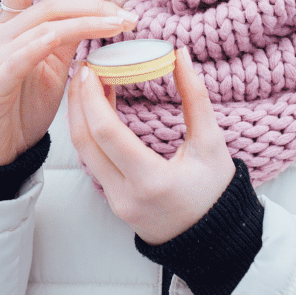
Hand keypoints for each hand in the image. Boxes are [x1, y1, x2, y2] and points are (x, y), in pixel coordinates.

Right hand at [0, 0, 138, 166]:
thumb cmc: (20, 109)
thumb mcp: (51, 67)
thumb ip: (66, 33)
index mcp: (11, 28)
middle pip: (48, 5)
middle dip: (92, 6)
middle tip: (127, 15)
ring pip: (43, 26)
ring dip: (85, 23)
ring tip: (118, 26)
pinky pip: (22, 56)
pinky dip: (46, 44)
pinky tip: (69, 39)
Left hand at [67, 47, 235, 244]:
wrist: (214, 240)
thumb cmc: (216, 191)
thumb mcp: (211, 143)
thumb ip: (195, 97)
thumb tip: (180, 54)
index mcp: (151, 181)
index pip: (107, 134)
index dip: (93, 98)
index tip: (91, 69)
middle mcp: (126, 195)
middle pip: (85, 142)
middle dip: (79, 101)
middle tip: (84, 68)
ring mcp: (115, 202)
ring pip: (83, 152)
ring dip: (81, 116)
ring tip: (89, 84)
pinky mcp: (112, 202)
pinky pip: (92, 162)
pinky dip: (90, 132)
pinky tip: (98, 109)